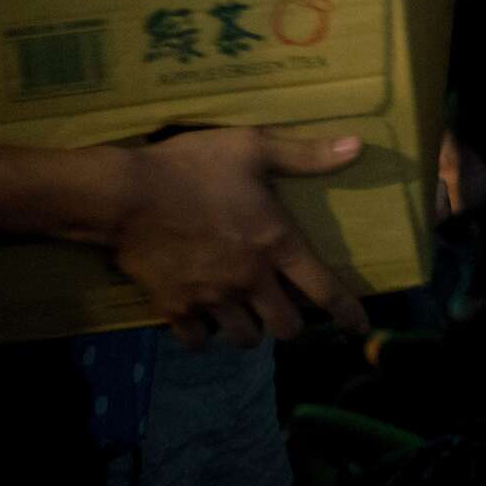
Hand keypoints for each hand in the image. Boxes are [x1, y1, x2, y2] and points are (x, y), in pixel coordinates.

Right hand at [110, 128, 368, 347]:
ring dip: (251, 330)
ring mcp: (211, 298)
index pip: (324, 290)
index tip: (360, 328)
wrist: (125, 194)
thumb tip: (358, 145)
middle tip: (284, 308)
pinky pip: (197, 340)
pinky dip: (204, 334)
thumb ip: (306, 153)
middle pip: (285, 327)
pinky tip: (204, 318)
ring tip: (247, 314)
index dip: (347, 313)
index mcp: (276, 243)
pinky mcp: (174, 308)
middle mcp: (250, 279)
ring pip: (244, 338)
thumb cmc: (193, 166)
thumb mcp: (254, 147)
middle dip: (291, 323)